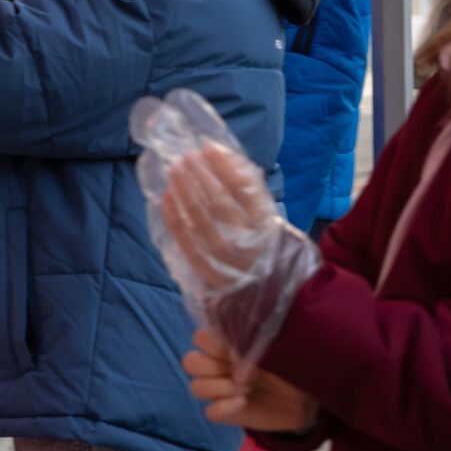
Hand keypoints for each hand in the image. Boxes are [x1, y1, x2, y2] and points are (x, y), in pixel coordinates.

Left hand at [159, 140, 275, 295]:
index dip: (225, 167)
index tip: (207, 149)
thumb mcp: (270, 219)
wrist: (283, 301)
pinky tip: (167, 199)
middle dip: (201, 177)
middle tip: (184, 157)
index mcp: (270, 225)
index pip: (247, 190)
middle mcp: (252, 243)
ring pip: (203, 224)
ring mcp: (231, 262)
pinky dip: (176, 222)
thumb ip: (249, 190)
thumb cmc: (271, 251)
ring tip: (174, 172)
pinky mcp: (213, 277)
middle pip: (222, 204)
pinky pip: (190, 247)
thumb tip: (215, 153)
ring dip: (186, 194)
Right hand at [185, 328, 317, 432]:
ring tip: (247, 387)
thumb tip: (233, 350)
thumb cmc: (289, 364)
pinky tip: (244, 402)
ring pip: (196, 387)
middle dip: (212, 366)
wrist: (306, 395)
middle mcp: (217, 366)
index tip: (237, 349)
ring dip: (221, 387)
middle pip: (190, 362)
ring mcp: (220, 391)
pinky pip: (210, 412)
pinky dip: (225, 407)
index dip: (213, 343)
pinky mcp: (226, 413)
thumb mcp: (275, 348)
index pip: (199, 337)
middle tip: (241, 370)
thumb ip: (251, 343)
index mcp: (225, 345)